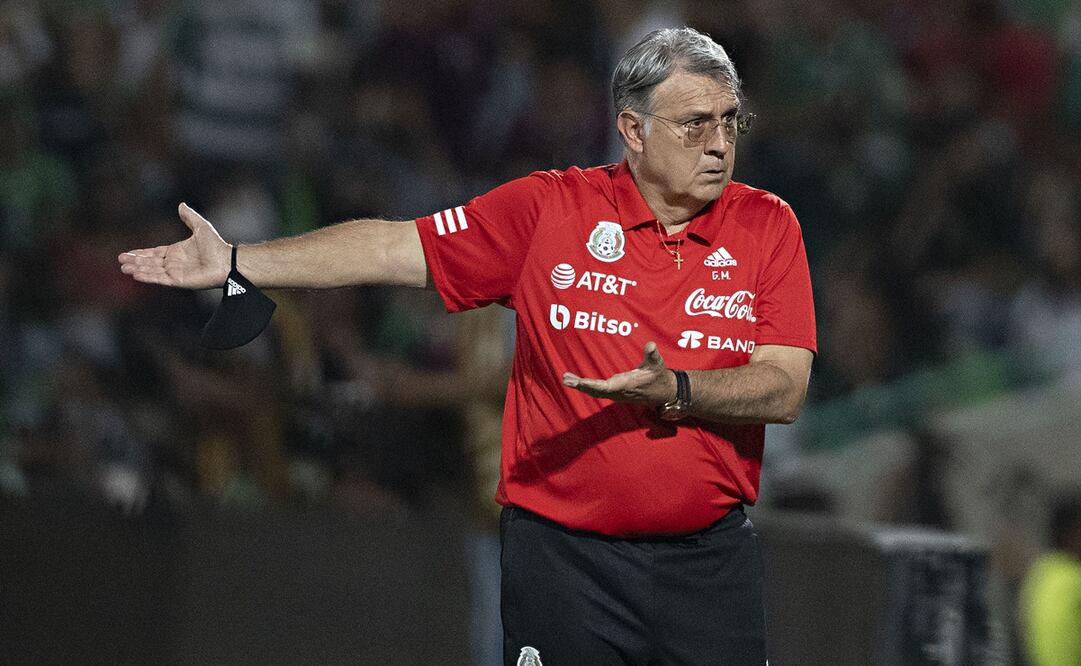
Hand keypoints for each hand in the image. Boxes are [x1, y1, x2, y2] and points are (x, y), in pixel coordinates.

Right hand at [117, 203, 230, 288]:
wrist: (226, 261)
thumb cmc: (216, 246)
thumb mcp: (201, 227)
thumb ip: (190, 217)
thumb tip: (181, 205)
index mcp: (176, 252)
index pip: (154, 253)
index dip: (140, 253)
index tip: (128, 253)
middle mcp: (174, 263)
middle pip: (149, 262)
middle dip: (135, 261)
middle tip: (120, 261)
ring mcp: (175, 272)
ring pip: (151, 270)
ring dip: (138, 269)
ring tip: (124, 268)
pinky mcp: (178, 280)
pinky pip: (159, 278)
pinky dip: (148, 276)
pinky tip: (136, 275)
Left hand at [562, 341, 676, 405]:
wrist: (662, 393)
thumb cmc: (658, 376)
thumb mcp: (657, 364)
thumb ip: (653, 355)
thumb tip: (650, 346)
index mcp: (626, 385)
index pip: (606, 387)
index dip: (592, 385)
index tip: (580, 382)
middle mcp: (618, 391)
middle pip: (595, 390)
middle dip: (580, 385)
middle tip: (566, 379)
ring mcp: (615, 392)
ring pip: (594, 391)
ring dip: (580, 386)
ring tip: (566, 379)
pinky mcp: (614, 392)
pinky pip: (597, 390)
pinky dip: (586, 386)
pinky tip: (577, 381)